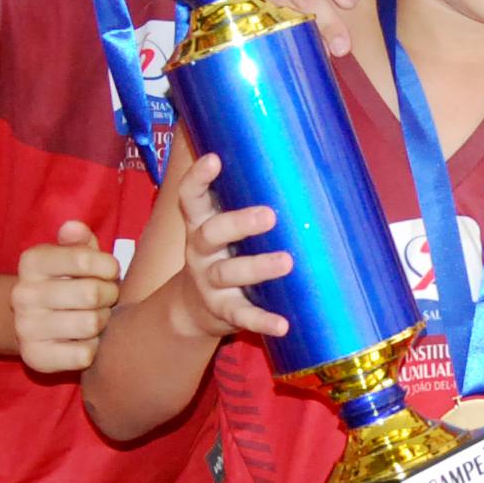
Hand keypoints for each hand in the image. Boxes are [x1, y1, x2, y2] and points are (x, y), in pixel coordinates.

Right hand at [11, 221, 128, 373]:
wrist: (35, 321)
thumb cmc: (66, 281)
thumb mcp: (72, 255)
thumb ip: (78, 240)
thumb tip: (74, 228)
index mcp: (31, 262)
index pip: (84, 259)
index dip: (108, 266)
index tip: (109, 271)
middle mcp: (22, 294)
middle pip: (92, 294)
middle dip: (109, 295)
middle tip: (107, 297)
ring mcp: (25, 328)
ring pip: (90, 324)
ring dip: (102, 321)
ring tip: (96, 316)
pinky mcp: (35, 358)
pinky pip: (84, 354)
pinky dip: (93, 348)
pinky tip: (84, 340)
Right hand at [163, 151, 293, 344]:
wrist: (192, 308)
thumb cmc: (221, 254)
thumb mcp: (219, 228)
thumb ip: (238, 202)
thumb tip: (293, 166)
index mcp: (199, 225)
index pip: (190, 197)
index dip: (198, 178)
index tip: (213, 159)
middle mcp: (199, 251)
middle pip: (211, 233)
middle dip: (238, 223)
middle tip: (269, 215)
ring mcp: (208, 282)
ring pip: (228, 272)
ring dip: (257, 267)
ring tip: (287, 262)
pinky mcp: (222, 311)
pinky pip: (241, 315)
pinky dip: (262, 320)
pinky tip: (283, 324)